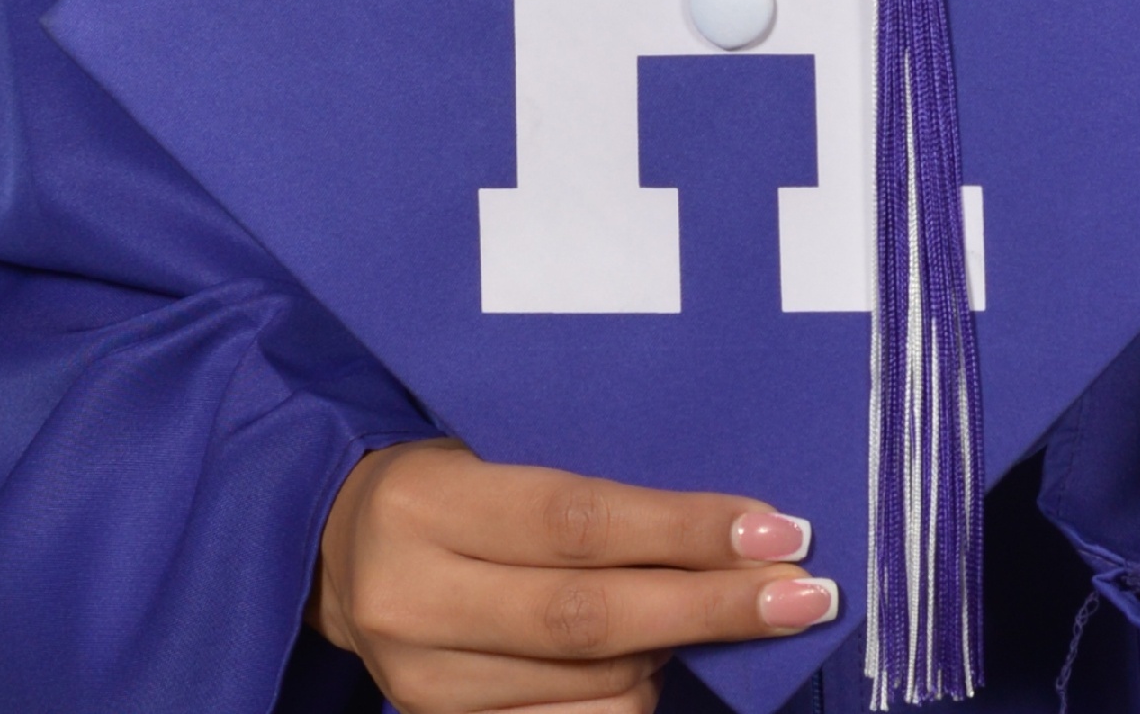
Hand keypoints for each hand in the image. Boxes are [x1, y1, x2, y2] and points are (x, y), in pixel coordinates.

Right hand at [308, 443, 835, 713]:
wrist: (337, 550)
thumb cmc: (447, 475)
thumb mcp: (494, 449)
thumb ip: (583, 490)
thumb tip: (724, 523)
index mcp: (426, 504)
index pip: (577, 522)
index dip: (684, 529)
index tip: (778, 530)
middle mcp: (413, 599)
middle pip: (590, 616)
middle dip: (711, 605)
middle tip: (803, 594)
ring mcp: (420, 681)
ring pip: (590, 683)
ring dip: (674, 649)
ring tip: (718, 607)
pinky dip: (630, 696)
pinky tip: (658, 660)